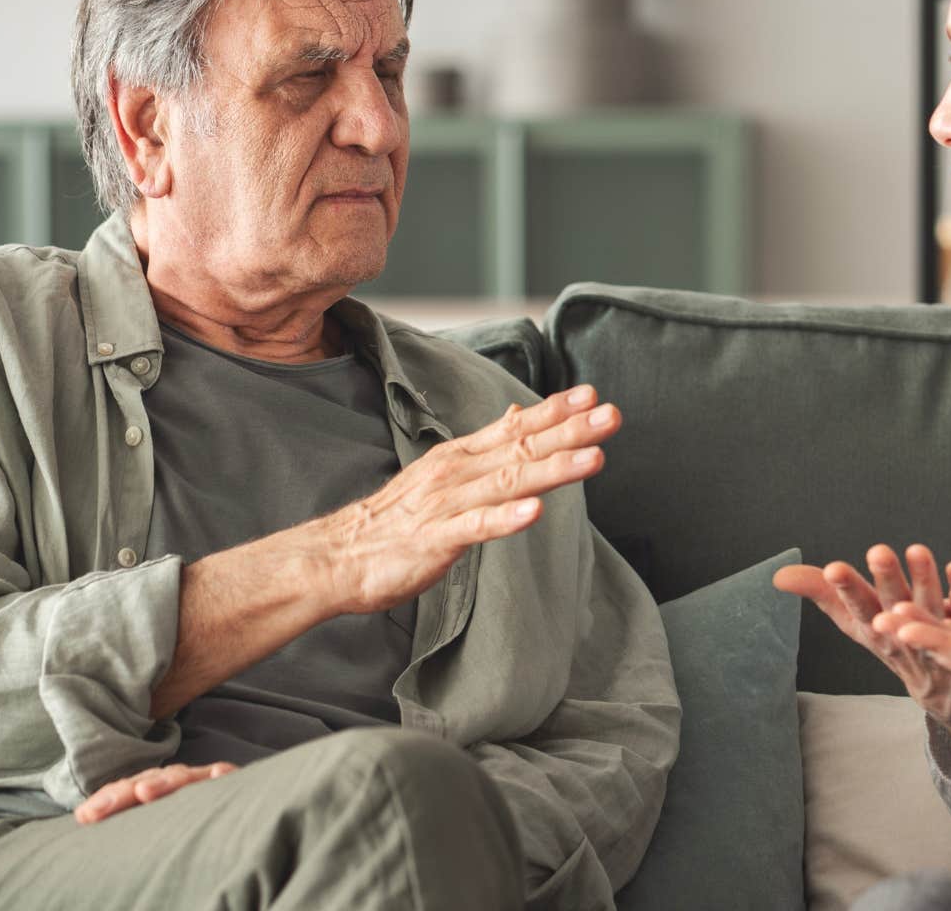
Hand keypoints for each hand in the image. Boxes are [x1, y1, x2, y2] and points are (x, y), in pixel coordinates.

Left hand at [74, 761, 235, 823]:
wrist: (232, 809)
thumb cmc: (184, 816)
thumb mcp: (151, 819)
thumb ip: (124, 815)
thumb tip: (82, 815)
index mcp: (154, 788)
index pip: (127, 788)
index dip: (106, 799)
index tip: (85, 816)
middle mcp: (176, 781)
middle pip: (150, 780)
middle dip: (125, 791)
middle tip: (101, 808)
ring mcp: (203, 779)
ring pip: (181, 776)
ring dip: (164, 782)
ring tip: (144, 792)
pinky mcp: (230, 782)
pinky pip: (224, 775)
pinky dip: (220, 774)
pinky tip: (215, 777)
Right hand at [314, 385, 620, 614]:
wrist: (338, 556)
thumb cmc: (396, 520)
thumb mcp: (442, 474)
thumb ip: (483, 450)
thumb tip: (519, 418)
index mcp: (460, 457)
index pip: (514, 426)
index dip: (554, 411)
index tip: (592, 394)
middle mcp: (457, 473)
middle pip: (522, 448)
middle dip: (570, 431)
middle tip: (612, 415)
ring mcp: (447, 506)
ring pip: (509, 483)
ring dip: (552, 470)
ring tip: (592, 459)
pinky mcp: (435, 540)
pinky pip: (476, 529)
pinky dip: (506, 520)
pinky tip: (534, 514)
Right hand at [774, 545, 950, 768]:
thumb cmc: (900, 645)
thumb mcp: (859, 623)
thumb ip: (824, 594)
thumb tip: (778, 576)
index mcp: (876, 632)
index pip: (858, 610)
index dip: (847, 590)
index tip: (834, 568)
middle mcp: (906, 637)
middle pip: (895, 608)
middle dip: (886, 582)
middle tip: (878, 551)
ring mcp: (941, 639)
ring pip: (932, 610)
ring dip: (925, 581)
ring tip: (918, 551)